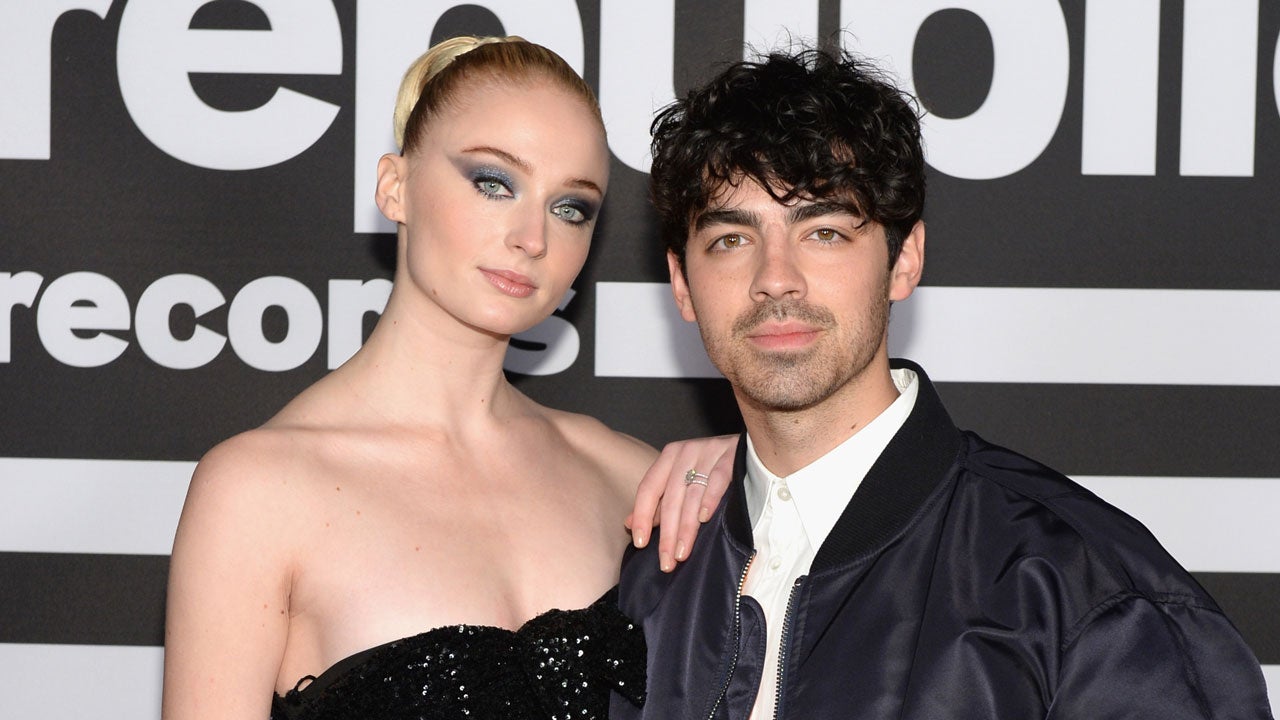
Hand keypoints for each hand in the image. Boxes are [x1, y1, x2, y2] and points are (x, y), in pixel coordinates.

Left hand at [626, 434, 738, 571]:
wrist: (750, 446)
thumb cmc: (710, 468)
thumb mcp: (681, 480)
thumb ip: (658, 503)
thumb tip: (629, 524)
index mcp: (669, 457)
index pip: (648, 488)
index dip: (642, 516)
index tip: (640, 543)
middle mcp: (686, 453)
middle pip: (671, 498)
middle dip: (668, 533)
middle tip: (666, 561)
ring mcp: (709, 452)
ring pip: (692, 495)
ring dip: (686, 527)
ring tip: (683, 553)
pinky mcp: (731, 456)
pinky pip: (718, 479)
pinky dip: (710, 499)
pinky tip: (705, 519)